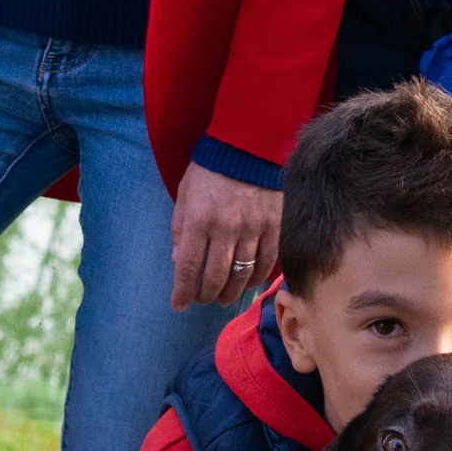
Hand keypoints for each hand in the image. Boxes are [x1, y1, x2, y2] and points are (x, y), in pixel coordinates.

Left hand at [170, 161, 282, 310]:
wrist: (247, 146)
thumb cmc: (209, 170)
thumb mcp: (185, 195)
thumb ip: (180, 228)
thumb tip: (178, 261)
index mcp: (198, 219)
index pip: (187, 266)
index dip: (182, 291)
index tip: (179, 304)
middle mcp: (225, 227)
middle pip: (215, 276)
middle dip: (205, 295)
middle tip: (201, 301)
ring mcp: (252, 228)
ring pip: (241, 274)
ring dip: (229, 293)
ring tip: (222, 299)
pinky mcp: (273, 225)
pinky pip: (267, 262)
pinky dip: (256, 279)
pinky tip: (247, 284)